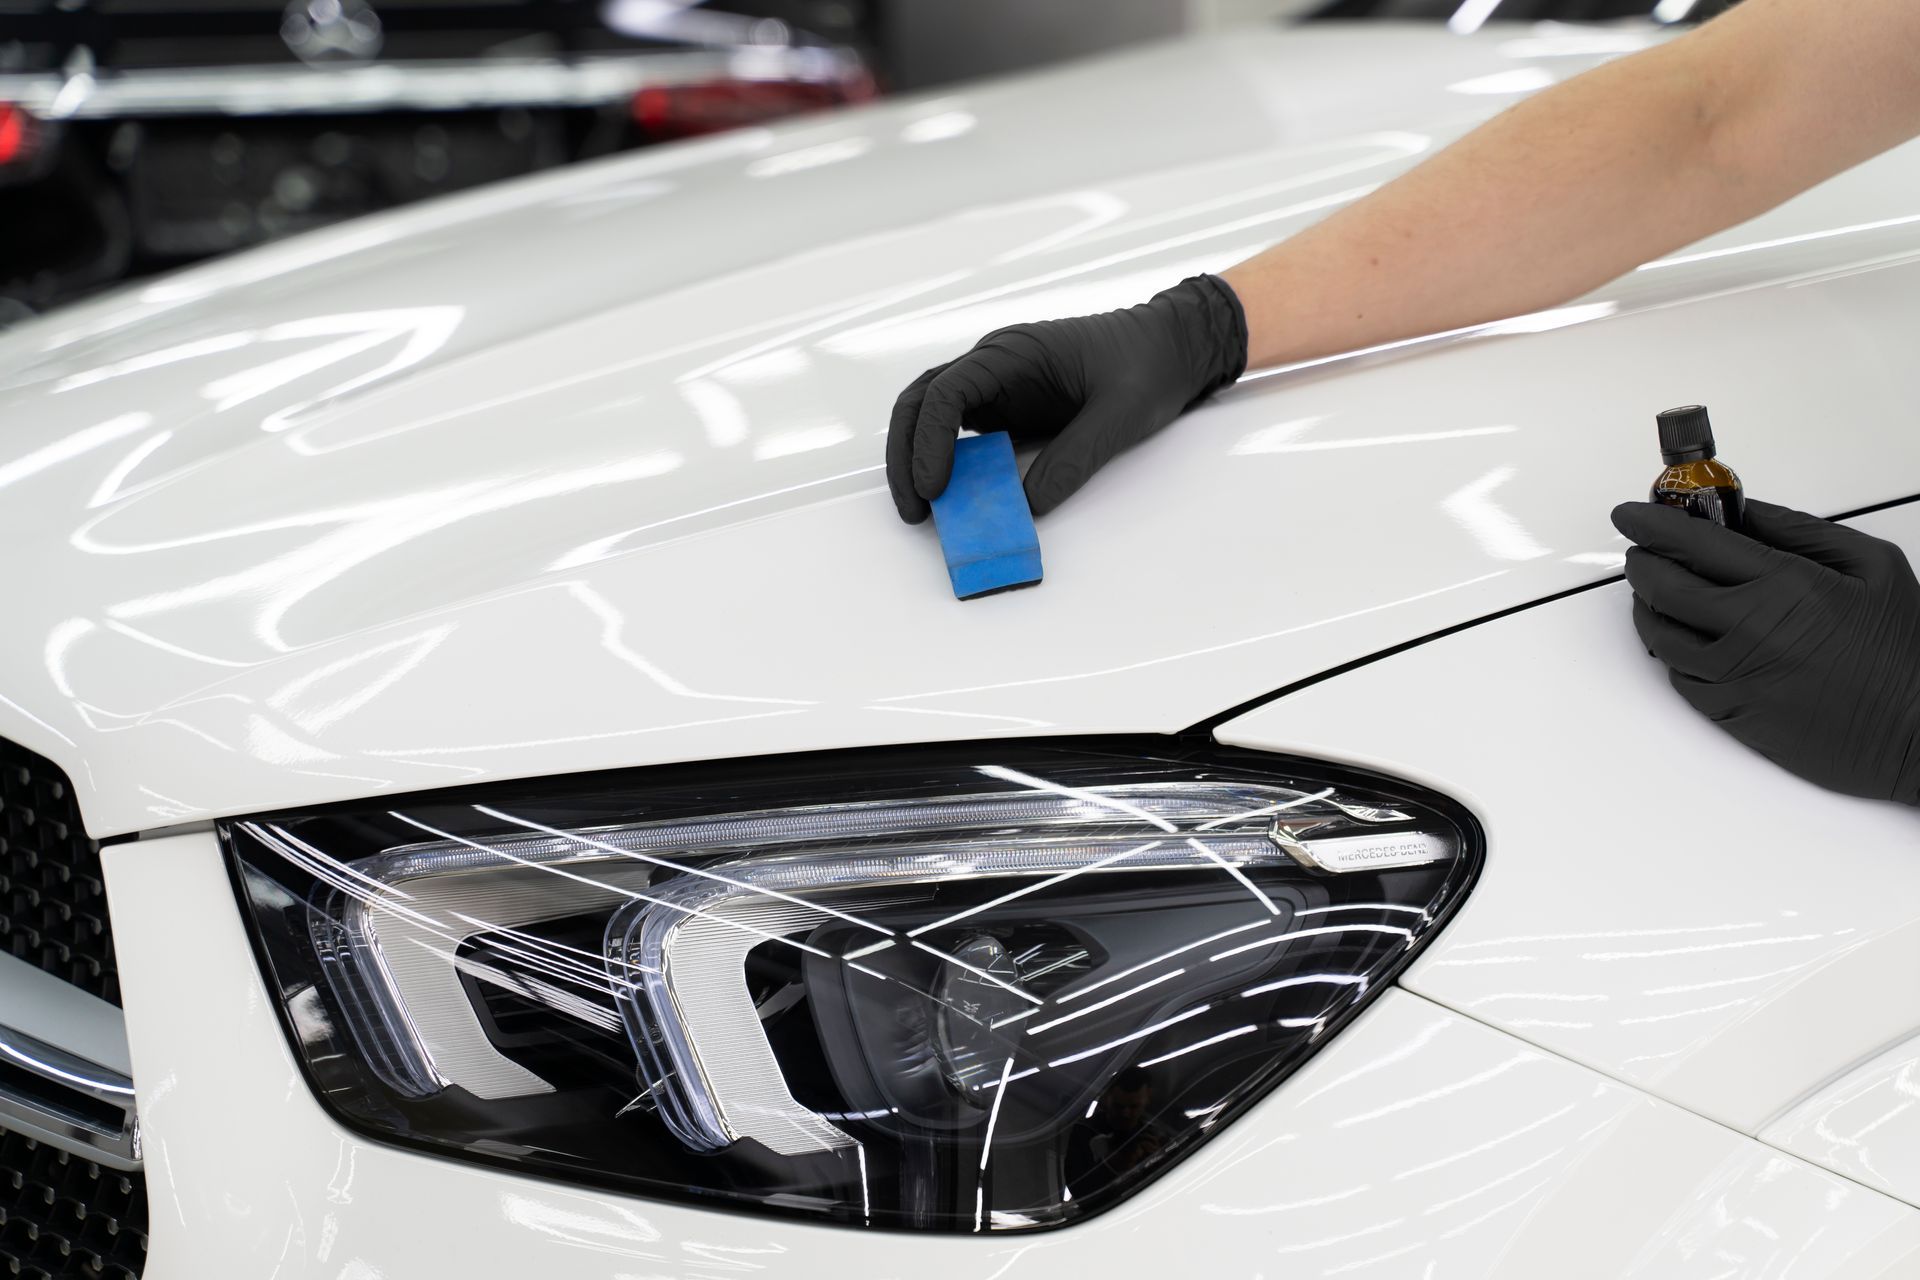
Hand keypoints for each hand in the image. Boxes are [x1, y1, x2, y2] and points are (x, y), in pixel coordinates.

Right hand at [886, 275, 1246, 522]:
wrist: (1170, 348)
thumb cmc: (1147, 366)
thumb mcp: (1120, 415)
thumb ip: (1074, 459)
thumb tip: (1026, 507)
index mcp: (1014, 352)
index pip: (947, 391)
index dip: (930, 441)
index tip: (935, 488)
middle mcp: (994, 365)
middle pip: (921, 401)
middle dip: (906, 454)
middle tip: (915, 510)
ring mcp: (997, 387)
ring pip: (931, 416)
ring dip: (917, 459)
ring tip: (923, 511)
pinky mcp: (1007, 410)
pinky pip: (962, 437)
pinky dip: (949, 467)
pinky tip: (954, 500)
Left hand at [1612, 499, 1919, 803]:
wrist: (1919, 732)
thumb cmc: (1906, 653)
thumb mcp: (1870, 566)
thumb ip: (1799, 532)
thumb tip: (1745, 513)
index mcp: (1782, 586)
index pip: (1690, 542)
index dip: (1651, 523)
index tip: (1633, 513)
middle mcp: (1747, 630)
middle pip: (1661, 586)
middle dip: (1642, 560)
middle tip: (1641, 548)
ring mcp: (1733, 676)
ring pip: (1660, 634)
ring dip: (1647, 605)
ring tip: (1654, 590)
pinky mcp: (1730, 714)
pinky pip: (1678, 677)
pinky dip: (1670, 650)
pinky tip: (1682, 637)